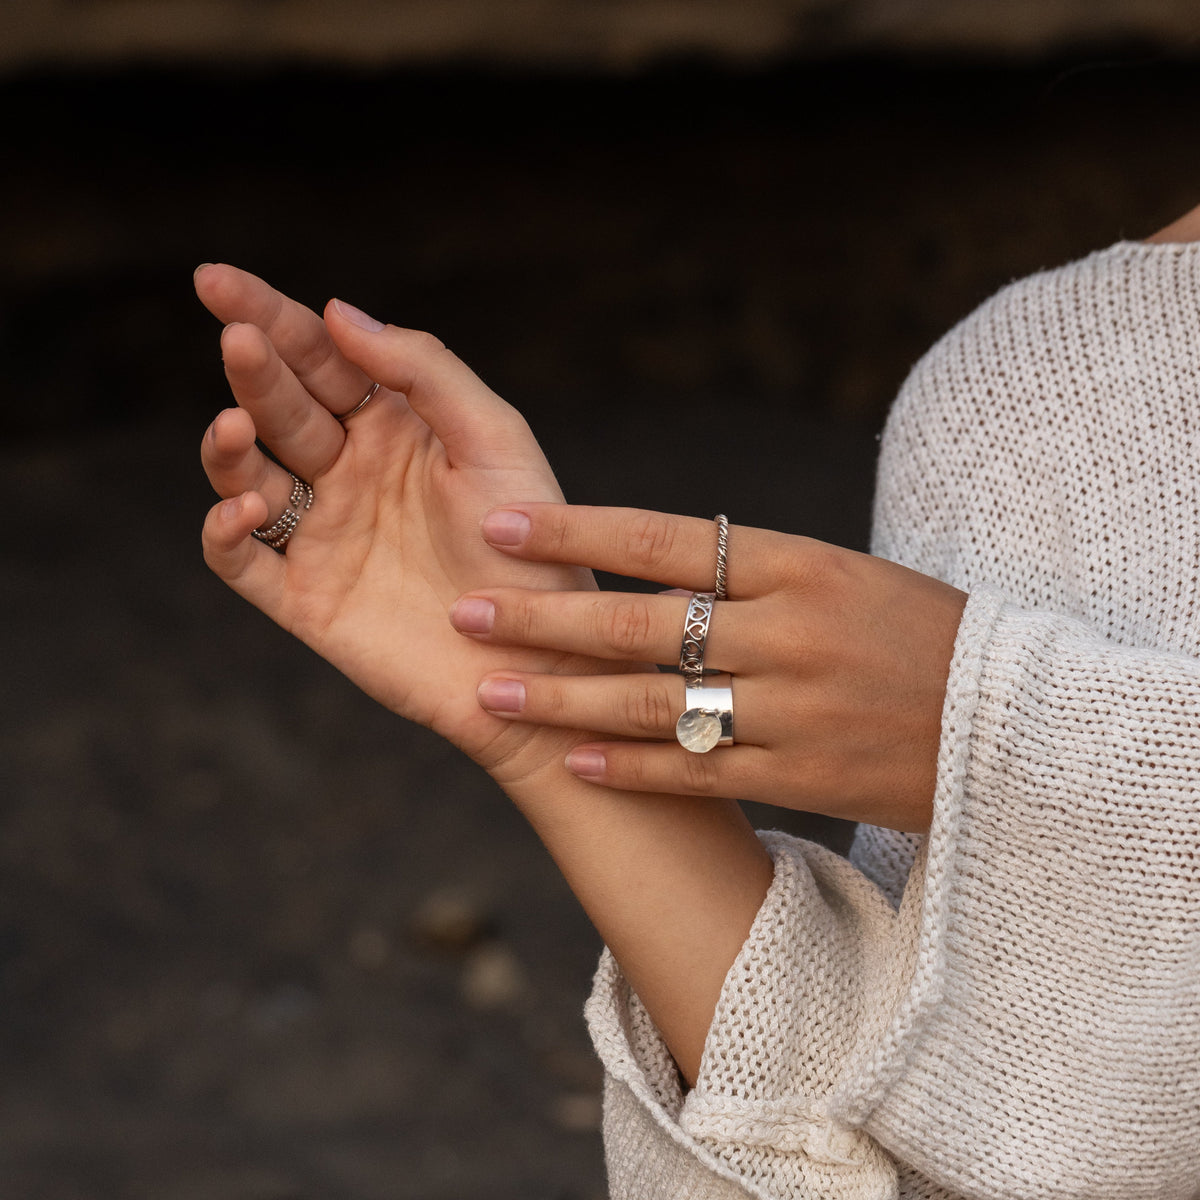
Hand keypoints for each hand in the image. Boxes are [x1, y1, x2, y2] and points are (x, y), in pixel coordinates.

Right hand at [196, 264, 594, 784]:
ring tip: (236, 425)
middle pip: (282, 406)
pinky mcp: (307, 600)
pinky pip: (242, 561)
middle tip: (237, 336)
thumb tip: (337, 311)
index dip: (270, 316)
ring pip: (248, 475)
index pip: (320, 360)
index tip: (219, 282)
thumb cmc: (534, 547)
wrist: (545, 654)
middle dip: (254, 368)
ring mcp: (325, 536)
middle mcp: (351, 474)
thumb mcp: (494, 440)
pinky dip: (226, 532)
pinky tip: (245, 508)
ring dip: (229, 448)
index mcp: (396, 429)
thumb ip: (425, 370)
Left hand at [452, 503, 967, 831]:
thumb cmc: (919, 632)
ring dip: (563, 700)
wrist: (1015, 720)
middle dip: (542, 617)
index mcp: (799, 563)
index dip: (576, 530)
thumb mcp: (844, 574)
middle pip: (639, 621)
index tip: (504, 524)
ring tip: (490, 693)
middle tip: (465, 609)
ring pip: (653, 702)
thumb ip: (750, 573)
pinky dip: (631, 767)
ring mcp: (793, 709)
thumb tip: (650, 567)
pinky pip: (698, 771)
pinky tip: (572, 763)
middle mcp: (788, 631)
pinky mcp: (803, 776)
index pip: (662, 538)